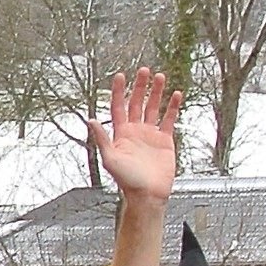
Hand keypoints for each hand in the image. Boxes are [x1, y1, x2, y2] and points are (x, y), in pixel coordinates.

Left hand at [87, 67, 178, 204]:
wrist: (148, 195)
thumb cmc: (128, 181)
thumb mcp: (110, 159)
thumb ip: (102, 138)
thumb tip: (90, 120)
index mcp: (121, 134)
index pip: (119, 107)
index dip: (118, 92)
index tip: (120, 76)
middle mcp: (135, 132)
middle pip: (137, 103)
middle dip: (139, 87)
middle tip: (143, 70)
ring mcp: (150, 135)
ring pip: (153, 108)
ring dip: (156, 93)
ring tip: (160, 77)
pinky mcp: (164, 140)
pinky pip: (168, 119)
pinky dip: (172, 107)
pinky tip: (175, 95)